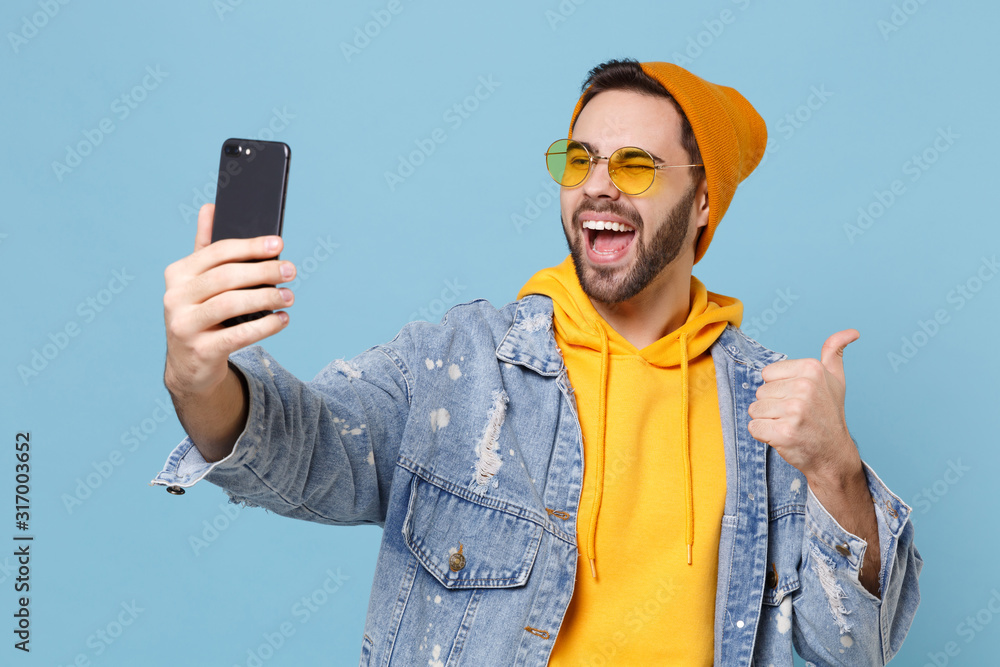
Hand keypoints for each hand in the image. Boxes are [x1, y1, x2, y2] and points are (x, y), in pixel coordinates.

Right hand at [163, 203, 295, 396]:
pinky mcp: (200, 350)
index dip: (250, 246)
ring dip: (266, 298)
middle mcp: (175, 297)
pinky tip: (282, 319)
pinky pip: (239, 334)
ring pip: (231, 304)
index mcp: (177, 273)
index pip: (217, 252)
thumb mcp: (199, 282)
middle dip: (263, 271)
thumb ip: (205, 247)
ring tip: (289, 296)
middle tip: (291, 270)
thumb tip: (211, 207)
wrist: (189, 366)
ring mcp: (185, 325)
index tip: (279, 244)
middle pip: (227, 277)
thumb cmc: (201, 314)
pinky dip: (265, 326)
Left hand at [747, 329, 860, 483]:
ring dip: (767, 420)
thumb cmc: (829, 415)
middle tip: (796, 416)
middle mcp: (804, 387)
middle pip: (760, 392)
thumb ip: (834, 352)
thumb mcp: (835, 380)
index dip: (778, 388)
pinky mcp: (783, 433)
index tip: (798, 398)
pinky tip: (783, 437)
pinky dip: (763, 435)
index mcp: (812, 369)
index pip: (767, 373)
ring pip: (755, 409)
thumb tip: (851, 332)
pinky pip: (753, 427)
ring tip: (790, 425)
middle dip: (773, 405)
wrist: (834, 454)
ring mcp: (794, 411)